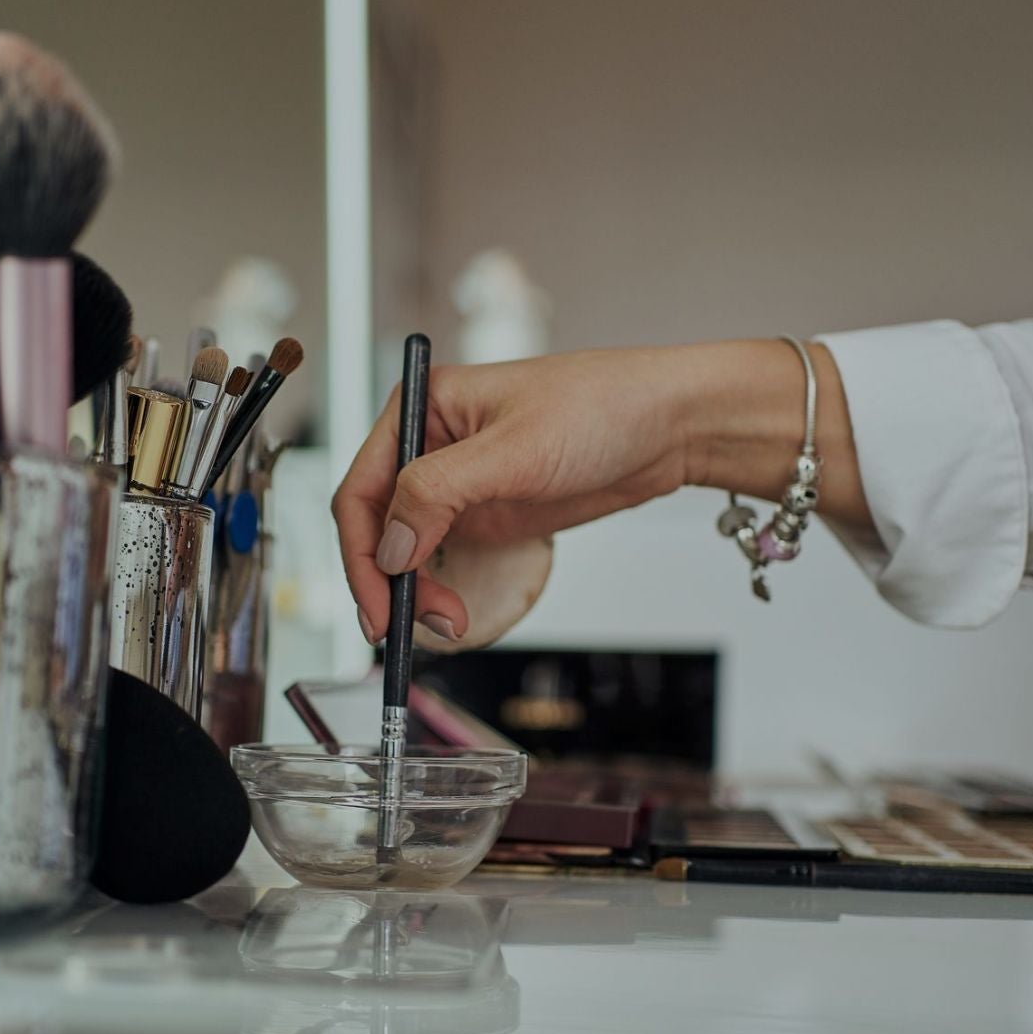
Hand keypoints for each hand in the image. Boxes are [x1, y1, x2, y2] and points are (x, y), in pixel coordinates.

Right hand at [331, 339, 866, 641]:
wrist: (670, 426)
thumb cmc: (602, 406)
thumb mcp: (516, 449)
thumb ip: (440, 492)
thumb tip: (390, 546)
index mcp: (421, 408)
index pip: (362, 490)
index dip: (362, 554)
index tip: (380, 604)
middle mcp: (430, 445)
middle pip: (378, 527)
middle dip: (390, 582)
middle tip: (416, 627)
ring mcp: (457, 482)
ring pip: (408, 550)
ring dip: (416, 593)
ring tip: (449, 623)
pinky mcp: (486, 512)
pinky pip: (443, 559)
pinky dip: (441, 591)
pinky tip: (456, 613)